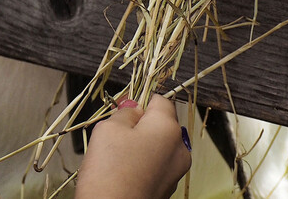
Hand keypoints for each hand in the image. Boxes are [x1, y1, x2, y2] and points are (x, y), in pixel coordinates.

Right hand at [75, 94, 191, 198]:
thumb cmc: (109, 172)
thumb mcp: (108, 129)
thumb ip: (124, 112)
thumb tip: (134, 109)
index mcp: (168, 128)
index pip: (159, 100)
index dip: (139, 99)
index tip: (121, 107)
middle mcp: (179, 149)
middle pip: (159, 124)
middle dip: (138, 125)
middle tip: (113, 135)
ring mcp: (175, 171)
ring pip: (157, 146)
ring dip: (139, 146)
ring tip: (114, 158)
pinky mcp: (167, 188)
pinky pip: (155, 166)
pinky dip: (140, 165)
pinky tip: (122, 173)